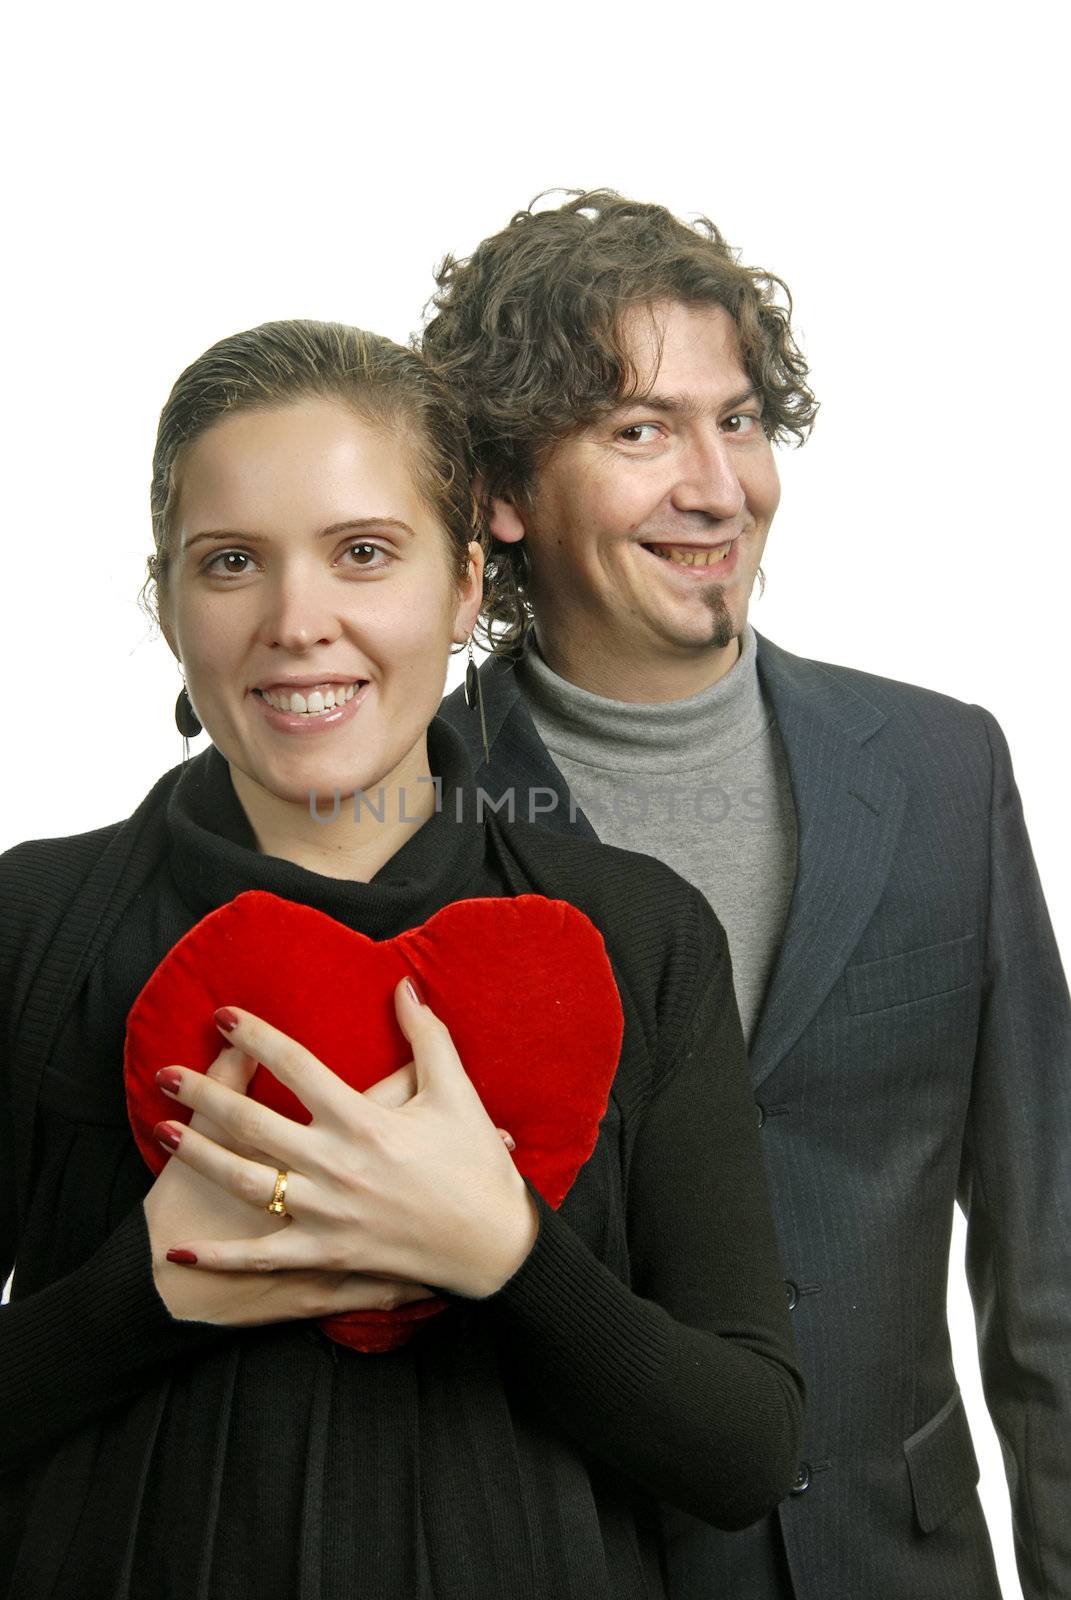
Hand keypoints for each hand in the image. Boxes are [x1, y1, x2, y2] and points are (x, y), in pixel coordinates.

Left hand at [153, 980, 539, 1298]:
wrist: (495, 1246)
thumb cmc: (477, 1165)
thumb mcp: (456, 1093)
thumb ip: (427, 1035)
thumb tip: (403, 984)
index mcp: (365, 1121)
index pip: (296, 1067)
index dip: (255, 1037)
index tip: (220, 1017)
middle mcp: (337, 1165)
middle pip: (254, 1122)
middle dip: (203, 1096)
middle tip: (164, 1075)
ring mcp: (327, 1213)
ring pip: (246, 1182)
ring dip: (199, 1156)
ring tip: (162, 1132)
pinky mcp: (327, 1254)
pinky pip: (263, 1256)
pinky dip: (219, 1255)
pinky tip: (179, 1247)